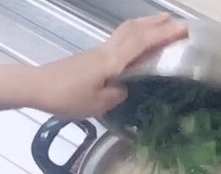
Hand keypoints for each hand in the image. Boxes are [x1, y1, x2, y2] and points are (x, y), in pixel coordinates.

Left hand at [34, 13, 187, 117]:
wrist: (37, 87)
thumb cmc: (67, 97)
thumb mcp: (97, 104)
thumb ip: (116, 95)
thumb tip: (125, 88)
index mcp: (112, 61)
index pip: (143, 43)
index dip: (164, 35)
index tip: (183, 30)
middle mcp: (107, 51)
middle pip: (134, 30)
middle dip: (157, 24)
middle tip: (177, 22)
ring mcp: (98, 52)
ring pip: (126, 32)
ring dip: (145, 26)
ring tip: (160, 25)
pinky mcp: (91, 57)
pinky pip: (118, 41)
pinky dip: (134, 36)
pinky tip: (137, 44)